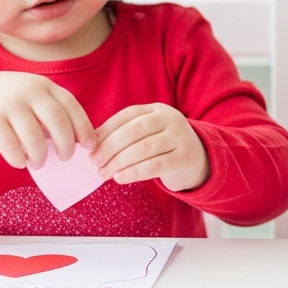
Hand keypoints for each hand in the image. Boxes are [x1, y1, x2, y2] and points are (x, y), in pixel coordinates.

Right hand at [0, 72, 95, 167]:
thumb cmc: (10, 101)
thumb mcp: (33, 96)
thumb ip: (53, 111)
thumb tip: (79, 142)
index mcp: (44, 86)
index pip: (72, 107)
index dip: (84, 128)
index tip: (90, 147)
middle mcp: (29, 92)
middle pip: (58, 121)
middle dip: (66, 144)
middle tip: (66, 158)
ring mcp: (9, 104)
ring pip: (34, 136)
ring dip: (40, 155)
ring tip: (39, 162)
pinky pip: (10, 145)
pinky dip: (18, 158)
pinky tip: (20, 162)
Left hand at [91, 104, 209, 190]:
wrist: (198, 160)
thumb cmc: (163, 147)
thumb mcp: (148, 134)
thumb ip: (124, 134)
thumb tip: (91, 143)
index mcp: (157, 109)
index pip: (127, 116)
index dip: (106, 131)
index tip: (89, 147)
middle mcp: (171, 119)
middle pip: (134, 131)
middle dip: (110, 147)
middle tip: (95, 162)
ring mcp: (180, 138)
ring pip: (143, 149)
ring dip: (119, 162)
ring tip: (104, 173)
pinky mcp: (184, 159)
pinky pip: (154, 166)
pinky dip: (133, 173)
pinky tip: (120, 178)